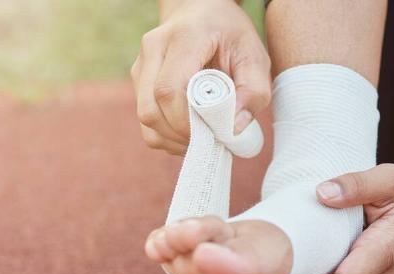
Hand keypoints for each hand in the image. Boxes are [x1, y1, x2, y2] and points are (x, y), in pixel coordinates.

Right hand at [130, 0, 270, 154]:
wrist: (201, 10)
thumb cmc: (231, 34)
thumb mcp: (255, 56)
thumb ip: (254, 92)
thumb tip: (234, 129)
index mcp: (183, 39)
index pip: (169, 90)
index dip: (187, 123)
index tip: (214, 135)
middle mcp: (153, 50)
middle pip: (150, 110)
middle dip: (181, 136)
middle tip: (211, 141)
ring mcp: (141, 66)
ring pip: (145, 119)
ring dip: (173, 139)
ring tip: (203, 137)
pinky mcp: (139, 81)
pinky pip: (146, 122)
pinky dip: (167, 136)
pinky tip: (190, 132)